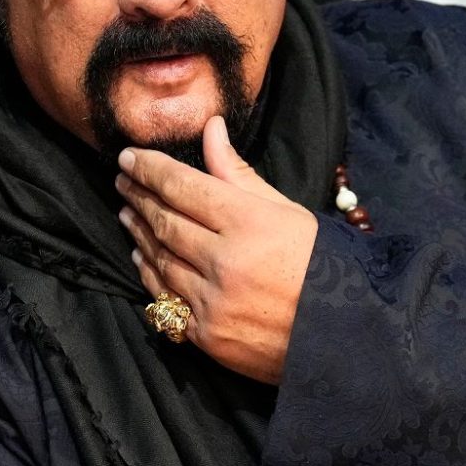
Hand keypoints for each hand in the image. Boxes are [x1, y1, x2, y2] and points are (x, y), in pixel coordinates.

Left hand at [116, 116, 318, 383]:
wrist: (343, 337)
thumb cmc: (321, 264)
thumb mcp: (287, 210)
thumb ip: (239, 172)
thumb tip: (211, 129)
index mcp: (249, 222)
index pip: (183, 186)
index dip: (151, 168)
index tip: (128, 157)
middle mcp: (225, 260)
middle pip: (165, 220)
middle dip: (138, 195)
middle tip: (122, 179)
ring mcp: (212, 301)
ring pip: (159, 258)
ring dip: (138, 232)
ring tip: (127, 210)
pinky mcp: (206, 335)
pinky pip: (165, 298)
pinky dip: (148, 273)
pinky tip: (141, 256)